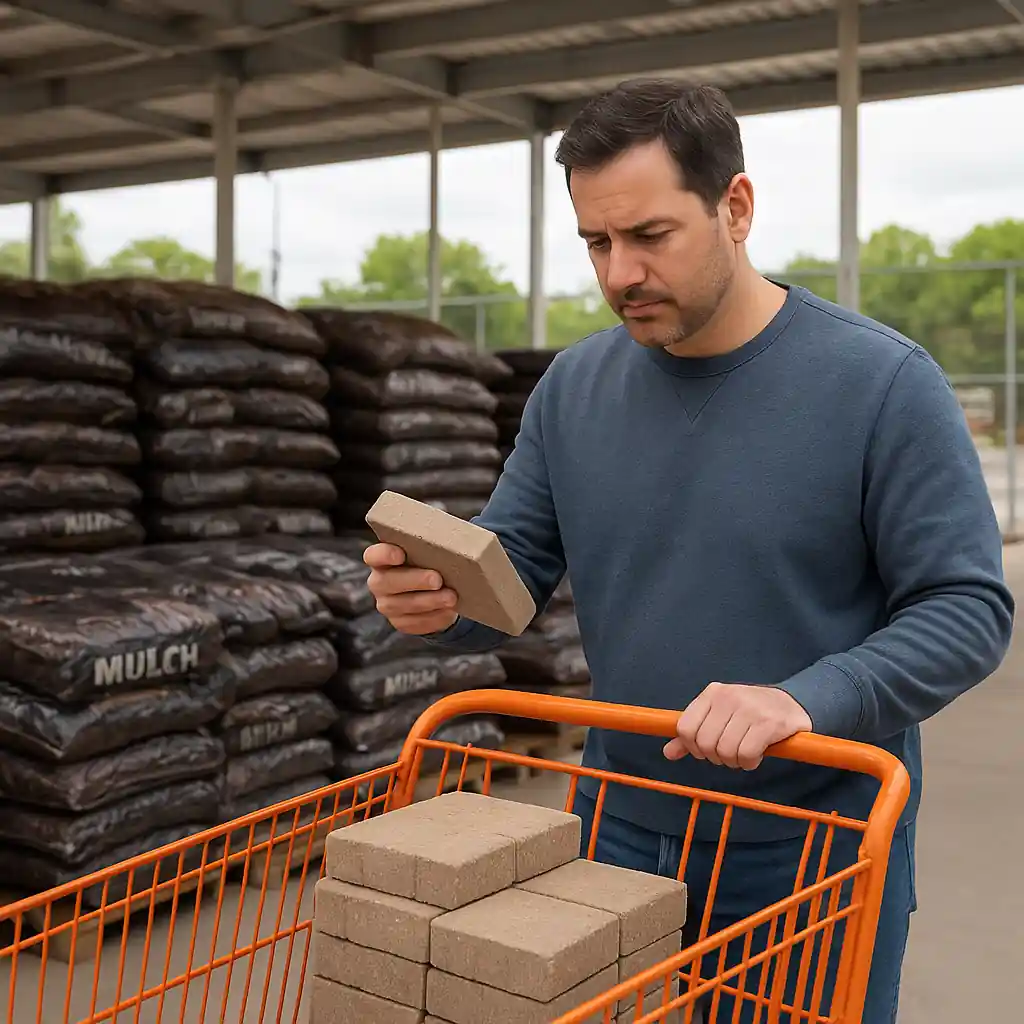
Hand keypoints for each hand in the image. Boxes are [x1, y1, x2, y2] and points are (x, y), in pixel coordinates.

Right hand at [364, 543, 459, 635]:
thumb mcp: (429, 550)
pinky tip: (448, 611)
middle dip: (414, 580)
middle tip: (437, 579)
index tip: (400, 555)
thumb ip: (430, 545)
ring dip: (429, 601)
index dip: (384, 555)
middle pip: (387, 582)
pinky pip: (415, 622)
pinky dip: (433, 617)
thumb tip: (449, 540)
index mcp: (382, 559)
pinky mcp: (401, 622)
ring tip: (450, 597)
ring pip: (403, 605)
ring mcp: (388, 604)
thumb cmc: (431, 562)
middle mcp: (379, 582)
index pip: (374, 555)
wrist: (438, 590)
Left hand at [664, 682, 811, 770]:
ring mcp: (749, 709)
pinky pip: (747, 755)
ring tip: (743, 753)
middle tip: (729, 753)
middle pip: (704, 744)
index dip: (693, 748)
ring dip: (734, 761)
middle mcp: (729, 697)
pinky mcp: (769, 723)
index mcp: (712, 693)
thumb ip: (693, 734)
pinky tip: (756, 755)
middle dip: (715, 757)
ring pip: (725, 752)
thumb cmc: (750, 713)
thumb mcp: (719, 716)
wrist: (792, 704)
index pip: (685, 728)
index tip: (705, 751)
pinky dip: (749, 762)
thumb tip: (668, 753)